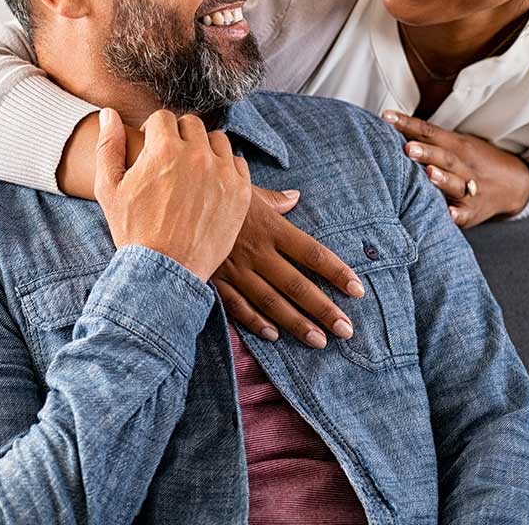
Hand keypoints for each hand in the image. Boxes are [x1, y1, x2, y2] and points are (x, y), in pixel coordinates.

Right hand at [94, 108, 251, 281]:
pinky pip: (237, 164)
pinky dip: (225, 169)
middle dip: (179, 136)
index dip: (153, 131)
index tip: (152, 148)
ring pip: (217, 140)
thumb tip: (109, 113)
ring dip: (204, 149)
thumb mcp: (109, 188)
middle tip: (171, 160)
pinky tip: (211, 185)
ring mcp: (222, 173)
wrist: (164, 270)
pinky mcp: (241, 192)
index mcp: (164, 149)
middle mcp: (197, 155)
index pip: (163, 117)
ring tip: (192, 171)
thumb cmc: (133, 230)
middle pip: (191, 124)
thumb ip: (109, 145)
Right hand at [211, 188, 364, 347]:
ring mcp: (235, 269)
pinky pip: (238, 306)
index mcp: (270, 227)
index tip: (357, 290)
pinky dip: (256, 322)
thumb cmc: (212, 190)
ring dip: (296, 323)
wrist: (171, 199)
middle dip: (324, 309)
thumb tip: (296, 197)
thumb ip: (274, 199)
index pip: (312, 253)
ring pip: (271, 302)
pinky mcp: (215, 279)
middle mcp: (257, 251)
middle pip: (297, 285)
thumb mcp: (245, 189)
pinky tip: (274, 335)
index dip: (336, 272)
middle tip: (346, 329)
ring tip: (319, 340)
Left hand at [381, 111, 528, 228]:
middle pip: (444, 157)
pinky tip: (448, 214)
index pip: (430, 132)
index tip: (387, 118)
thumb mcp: (456, 144)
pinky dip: (457, 214)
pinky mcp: (472, 212)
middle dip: (426, 153)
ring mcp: (470, 189)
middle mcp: (464, 165)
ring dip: (442, 179)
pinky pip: (464, 213)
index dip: (408, 124)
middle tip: (407, 148)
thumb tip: (390, 125)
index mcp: (457, 145)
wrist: (514, 184)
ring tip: (428, 174)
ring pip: (456, 183)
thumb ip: (428, 138)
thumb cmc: (472, 161)